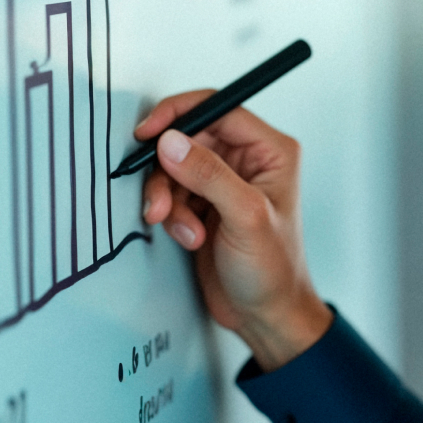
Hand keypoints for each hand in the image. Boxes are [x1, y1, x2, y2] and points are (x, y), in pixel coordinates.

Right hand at [135, 91, 332, 370]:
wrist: (265, 314)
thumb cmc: (274, 269)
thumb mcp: (245, 218)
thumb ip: (209, 176)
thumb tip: (172, 141)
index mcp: (270, 150)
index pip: (219, 108)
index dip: (179, 114)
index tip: (147, 133)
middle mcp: (247, 160)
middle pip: (188, 139)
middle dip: (168, 171)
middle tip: (159, 202)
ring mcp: (224, 183)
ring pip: (175, 168)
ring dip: (169, 200)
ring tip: (184, 231)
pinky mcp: (204, 205)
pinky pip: (172, 193)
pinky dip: (171, 215)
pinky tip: (188, 238)